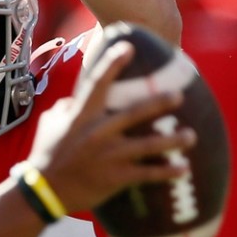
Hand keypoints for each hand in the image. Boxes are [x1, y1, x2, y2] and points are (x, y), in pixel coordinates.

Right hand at [25, 40, 194, 214]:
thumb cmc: (46, 154)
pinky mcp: (115, 177)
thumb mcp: (49, 124)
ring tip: (191, 135)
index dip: (112, 64)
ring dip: (172, 140)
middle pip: (134, 114)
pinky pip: (147, 173)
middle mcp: (97, 133)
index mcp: (81, 117)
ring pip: (148, 145)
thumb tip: (74, 99)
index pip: (97, 84)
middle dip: (158, 103)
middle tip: (179, 96)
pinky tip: (184, 169)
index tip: (128, 46)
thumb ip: (65, 109)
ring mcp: (108, 156)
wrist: (44, 190)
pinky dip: (167, 172)